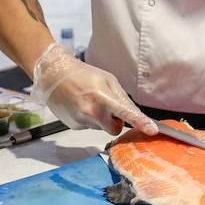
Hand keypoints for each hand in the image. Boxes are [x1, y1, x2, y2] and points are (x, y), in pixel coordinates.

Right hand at [30, 42, 156, 135]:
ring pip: (101, 128)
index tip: (152, 130)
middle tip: (106, 106)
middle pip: (114, 128)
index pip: (126, 113)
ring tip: (88, 101)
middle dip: (114, 121)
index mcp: (102, 96)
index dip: (140, 122)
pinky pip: (90, 127)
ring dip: (99, 118)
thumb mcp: (107, 79)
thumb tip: (134, 114)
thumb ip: (122, 98)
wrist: (53, 75)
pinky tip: (80, 106)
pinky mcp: (74, 126)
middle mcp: (91, 112)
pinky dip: (88, 119)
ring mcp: (81, 121)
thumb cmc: (81, 74)